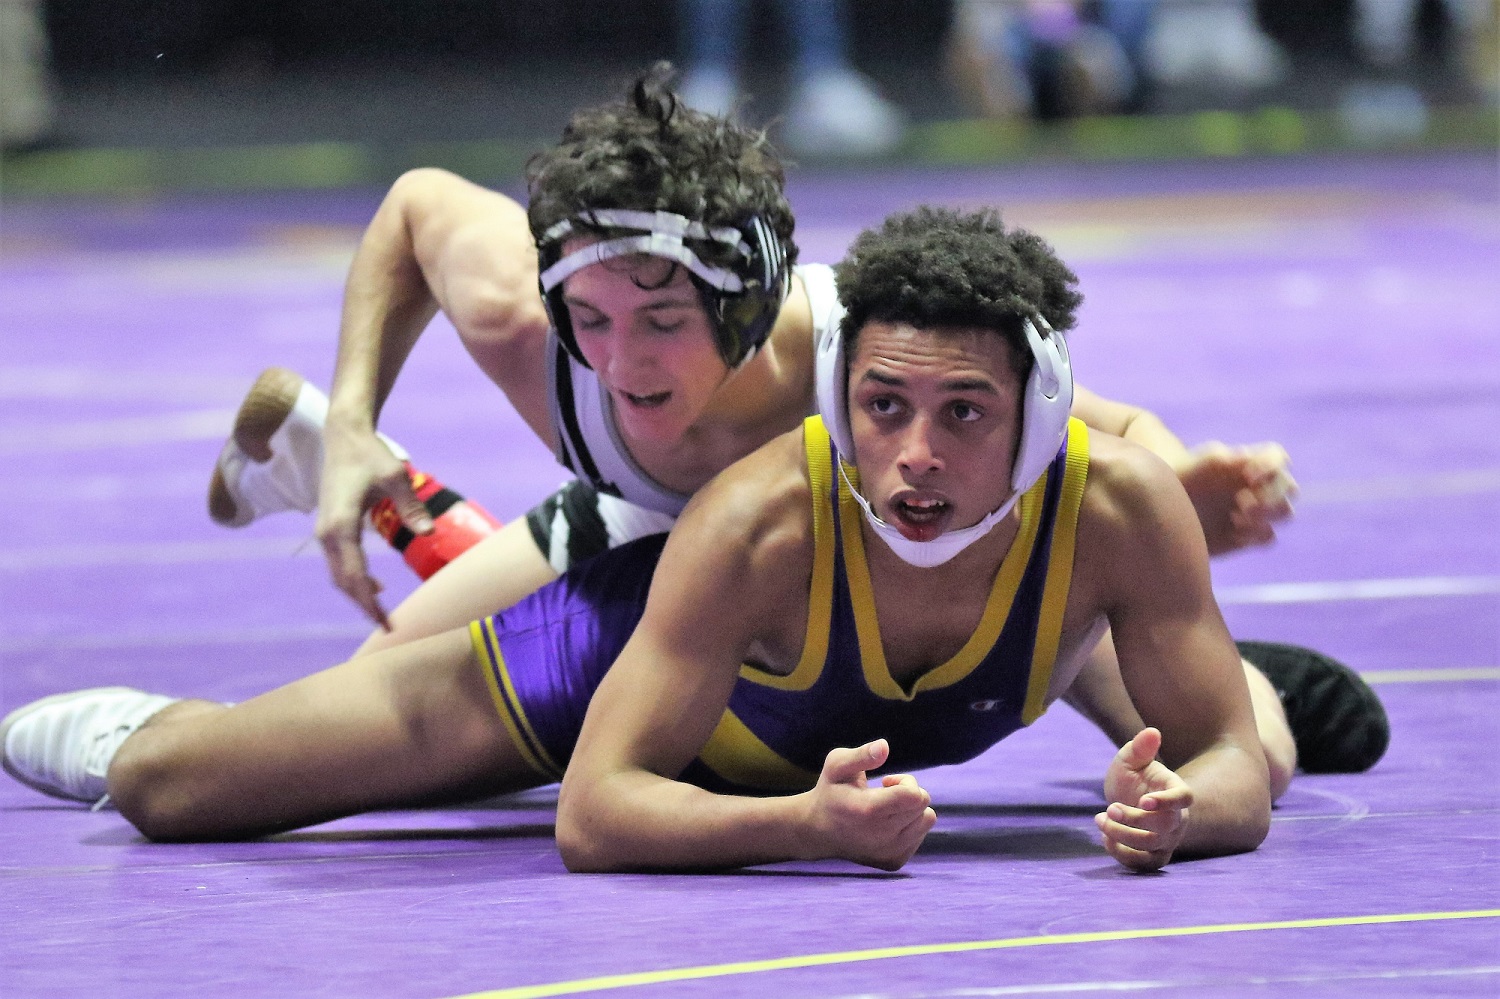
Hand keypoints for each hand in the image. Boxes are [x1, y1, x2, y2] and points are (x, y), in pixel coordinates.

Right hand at [315, 420, 432, 628]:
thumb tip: (429, 531)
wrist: (344, 437)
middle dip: (365, 605)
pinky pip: (340, 563)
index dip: (370, 601)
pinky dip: (355, 579)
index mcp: (341, 525)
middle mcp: (328, 533)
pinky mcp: (329, 528)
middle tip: (389, 627)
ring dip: (359, 595)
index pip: (354, 574)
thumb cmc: (370, 454)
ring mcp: (326, 532)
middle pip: (344, 581)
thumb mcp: (395, 476)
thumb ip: (411, 505)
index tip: (386, 621)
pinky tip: (375, 586)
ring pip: (339, 575)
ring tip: (382, 613)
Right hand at [804, 740, 935, 870]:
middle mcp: (881, 836)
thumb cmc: (830, 791)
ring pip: (927, 819)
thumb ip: (861, 755)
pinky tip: (886, 825)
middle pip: (922, 804)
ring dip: (911, 809)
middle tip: (883, 793)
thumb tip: (884, 746)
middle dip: (908, 792)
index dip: (906, 782)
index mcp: (868, 810)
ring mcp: (889, 853)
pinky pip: (921, 835)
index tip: (887, 781)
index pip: (915, 796)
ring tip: (886, 808)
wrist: (817, 831)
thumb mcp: (837, 765)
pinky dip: (909, 826)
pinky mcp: (895, 862)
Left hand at [1097, 728, 1192, 871]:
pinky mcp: (1155, 855)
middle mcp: (1176, 818)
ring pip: (1153, 846)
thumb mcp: (1131, 759)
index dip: (1167, 802)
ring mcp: (1168, 839)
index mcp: (1174, 789)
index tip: (1143, 801)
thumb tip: (1152, 732)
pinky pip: (1144, 864)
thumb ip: (1140, 747)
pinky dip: (1123, 856)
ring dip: (1123, 836)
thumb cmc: (1133, 776)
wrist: (1129, 798)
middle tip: (1108, 809)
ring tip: (1100, 820)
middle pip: (1165, 826)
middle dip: (1134, 820)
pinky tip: (1105, 839)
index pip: (1183, 798)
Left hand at [1175, 442, 1296, 555]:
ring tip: (1236, 518)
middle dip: (1271, 496)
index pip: (1277, 458)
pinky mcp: (1249, 535)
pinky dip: (1255, 535)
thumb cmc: (1178, 480)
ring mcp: (1256, 511)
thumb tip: (1244, 456)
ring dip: (1265, 516)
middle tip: (1241, 503)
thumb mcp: (1192, 467)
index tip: (1249, 477)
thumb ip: (1218, 459)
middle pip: (1288, 487)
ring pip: (1285, 512)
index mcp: (1246, 464)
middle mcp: (1257, 486)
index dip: (1271, 466)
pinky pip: (1268, 536)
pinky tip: (1231, 534)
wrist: (1160, 511)